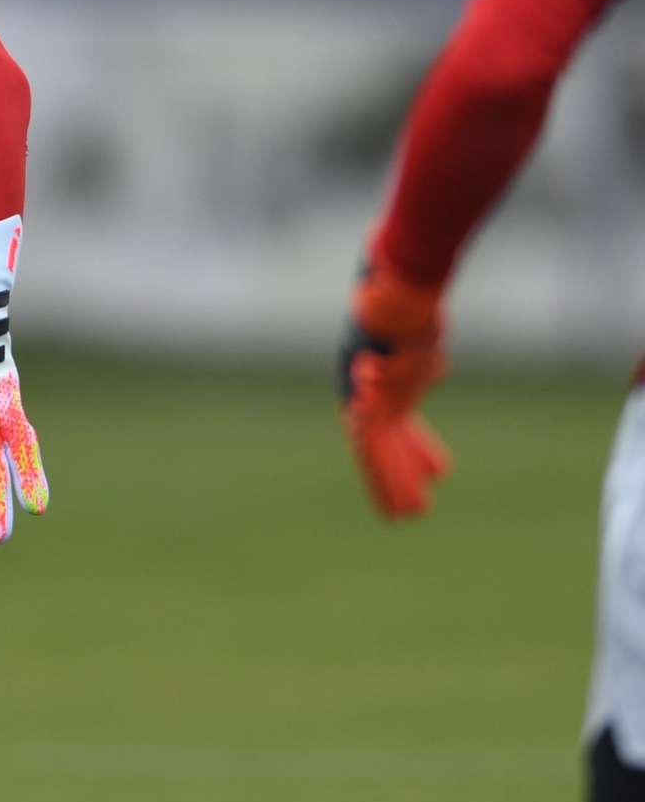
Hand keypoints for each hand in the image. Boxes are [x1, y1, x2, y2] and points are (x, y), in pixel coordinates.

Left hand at [337, 265, 448, 517]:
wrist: (395, 286)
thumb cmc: (410, 305)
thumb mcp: (422, 343)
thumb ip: (424, 364)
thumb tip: (435, 373)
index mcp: (378, 382)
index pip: (396, 429)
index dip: (411, 455)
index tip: (433, 477)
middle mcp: (366, 390)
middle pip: (379, 445)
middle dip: (394, 479)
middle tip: (406, 514)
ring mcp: (366, 392)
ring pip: (377, 448)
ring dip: (393, 482)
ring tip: (409, 513)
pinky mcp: (370, 393)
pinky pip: (379, 437)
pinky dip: (393, 463)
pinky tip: (395, 485)